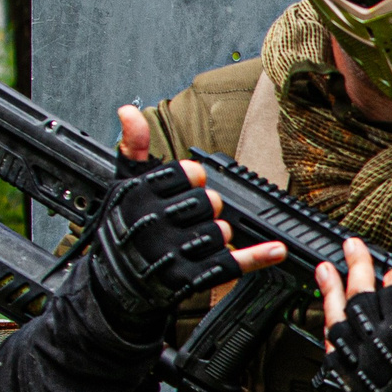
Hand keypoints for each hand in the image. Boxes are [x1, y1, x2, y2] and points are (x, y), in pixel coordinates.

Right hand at [87, 105, 287, 335]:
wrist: (115, 280)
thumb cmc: (125, 227)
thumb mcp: (124, 184)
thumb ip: (133, 146)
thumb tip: (129, 111)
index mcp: (140, 196)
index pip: (191, 173)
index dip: (194, 178)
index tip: (188, 185)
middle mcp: (153, 225)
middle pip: (211, 202)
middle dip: (208, 206)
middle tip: (191, 215)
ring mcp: (171, 254)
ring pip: (221, 231)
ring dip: (219, 233)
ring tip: (196, 237)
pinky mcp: (187, 280)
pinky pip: (231, 264)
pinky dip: (257, 257)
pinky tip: (277, 249)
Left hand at [315, 238, 391, 391]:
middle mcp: (379, 336)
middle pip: (361, 290)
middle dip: (356, 263)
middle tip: (350, 245)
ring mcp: (363, 358)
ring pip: (339, 316)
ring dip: (330, 291)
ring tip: (323, 271)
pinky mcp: (356, 379)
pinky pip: (334, 349)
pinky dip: (330, 330)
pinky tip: (327, 317)